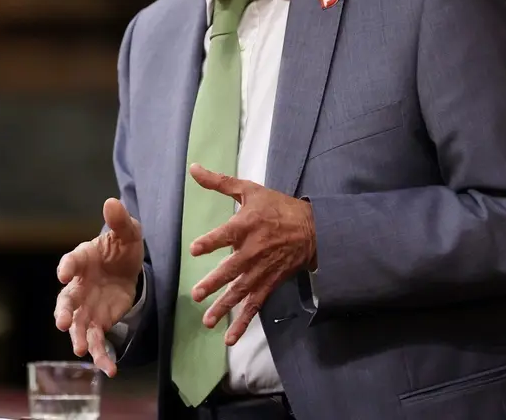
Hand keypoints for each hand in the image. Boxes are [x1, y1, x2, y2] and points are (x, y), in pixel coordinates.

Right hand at [55, 198, 143, 376]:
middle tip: (61, 322)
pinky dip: (101, 356)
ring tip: (82, 350)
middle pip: (66, 300)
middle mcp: (78, 286)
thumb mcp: (127, 231)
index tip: (64, 273)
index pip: (70, 262)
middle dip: (63, 311)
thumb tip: (112, 202)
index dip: (67, 267)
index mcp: (81, 259)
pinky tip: (109, 369)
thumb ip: (119, 220)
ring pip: (77, 326)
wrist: (127, 266)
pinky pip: (97, 341)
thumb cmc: (121, 246)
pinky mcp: (99, 322)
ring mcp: (86, 307)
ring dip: (78, 338)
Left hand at [187, 163, 316, 345]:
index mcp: (246, 226)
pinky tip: (229, 338)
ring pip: (240, 292)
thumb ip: (219, 182)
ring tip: (207, 320)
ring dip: (224, 308)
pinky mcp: (268, 284)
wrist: (311, 229)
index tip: (195, 250)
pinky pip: (254, 306)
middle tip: (197, 293)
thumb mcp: (249, 190)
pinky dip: (243, 323)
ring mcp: (261, 271)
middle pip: (231, 270)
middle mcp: (253, 251)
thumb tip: (193, 167)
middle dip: (214, 283)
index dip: (211, 242)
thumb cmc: (276, 207)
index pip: (225, 236)